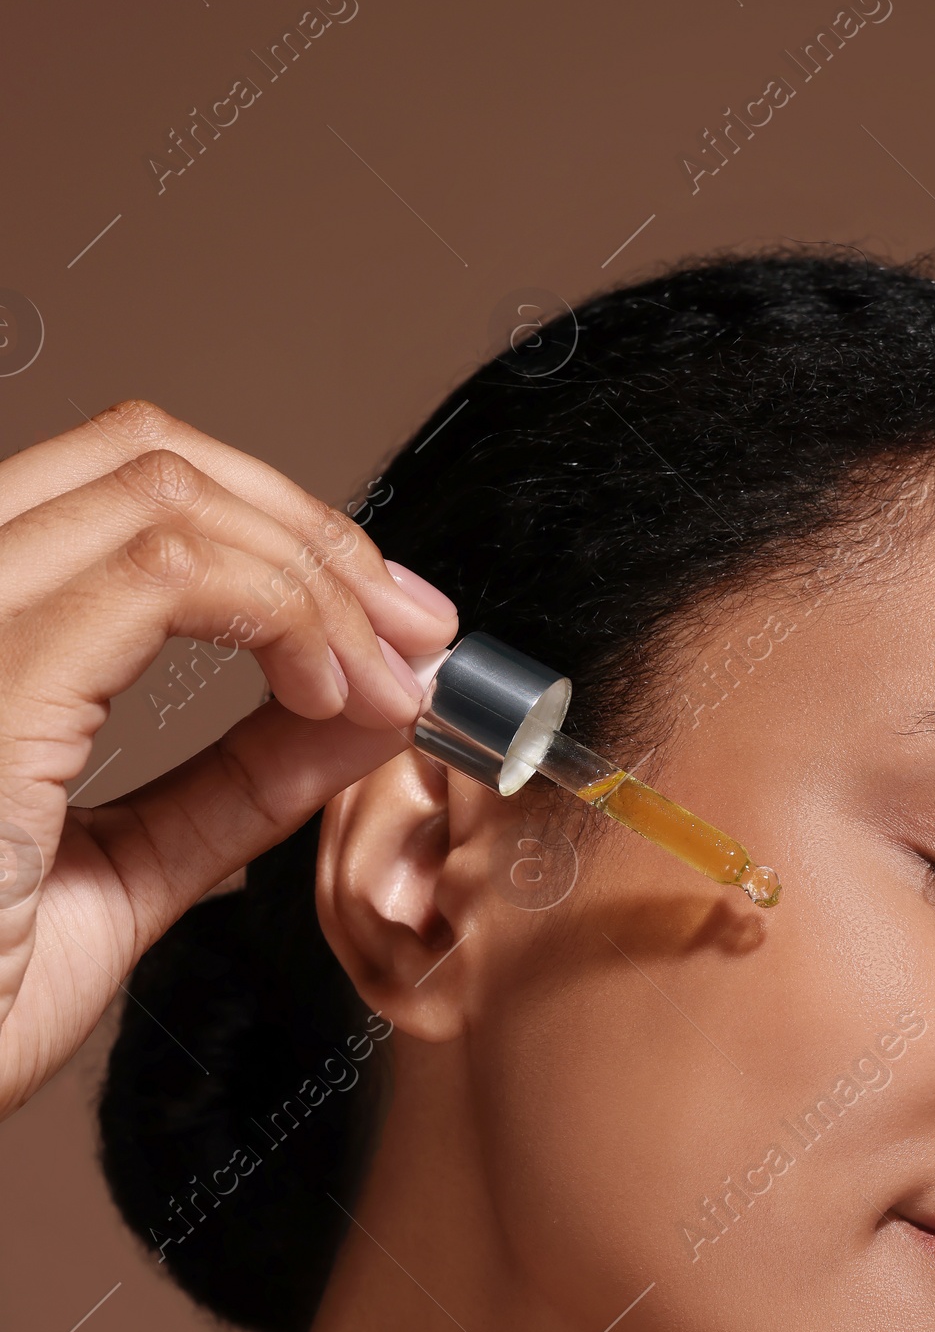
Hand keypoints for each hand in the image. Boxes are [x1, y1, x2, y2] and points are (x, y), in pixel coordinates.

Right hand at [0, 398, 454, 1120]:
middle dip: (319, 537)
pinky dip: (289, 618)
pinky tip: (334, 698)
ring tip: (389, 681)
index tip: (387, 626)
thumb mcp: (120, 875)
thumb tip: (355, 709)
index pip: (119, 492)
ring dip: (321, 579)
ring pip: (164, 491)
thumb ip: (234, 784)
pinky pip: (165, 575)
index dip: (278, 532)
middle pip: (146, 456)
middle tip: (418, 636)